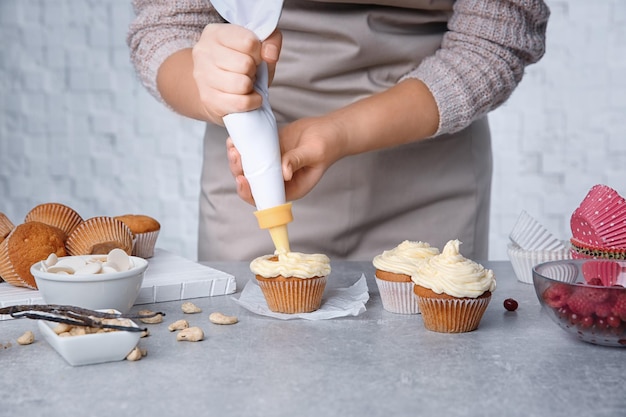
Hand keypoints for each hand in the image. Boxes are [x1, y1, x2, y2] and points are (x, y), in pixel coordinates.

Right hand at [192, 24, 281, 124]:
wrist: (216, 88)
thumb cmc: (240, 63)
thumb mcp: (258, 46)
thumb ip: (271, 41)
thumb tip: (270, 56)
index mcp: (215, 33)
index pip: (249, 42)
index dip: (258, 53)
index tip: (253, 57)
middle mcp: (204, 52)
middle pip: (245, 64)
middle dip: (253, 70)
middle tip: (247, 72)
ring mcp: (203, 77)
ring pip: (242, 84)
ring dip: (250, 86)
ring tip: (244, 83)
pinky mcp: (208, 99)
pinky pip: (241, 103)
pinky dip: (252, 102)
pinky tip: (248, 96)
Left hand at [226, 115, 346, 204]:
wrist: (328, 130)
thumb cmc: (327, 145)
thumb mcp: (314, 153)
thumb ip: (297, 161)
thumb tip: (284, 171)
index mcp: (289, 188)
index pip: (265, 198)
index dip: (250, 192)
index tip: (242, 179)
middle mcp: (278, 179)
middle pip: (252, 183)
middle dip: (239, 172)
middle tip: (235, 157)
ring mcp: (272, 165)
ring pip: (249, 167)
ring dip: (237, 160)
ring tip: (232, 147)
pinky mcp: (269, 151)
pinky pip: (252, 152)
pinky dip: (242, 148)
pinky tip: (235, 140)